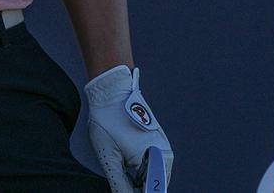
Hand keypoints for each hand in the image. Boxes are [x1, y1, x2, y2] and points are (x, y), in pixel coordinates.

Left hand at [85, 65, 171, 191]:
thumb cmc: (108, 119)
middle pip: (153, 185)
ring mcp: (163, 148)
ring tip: (119, 168)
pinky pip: (151, 165)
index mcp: (157, 158)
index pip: (153, 191)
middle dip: (137, 188)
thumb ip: (119, 182)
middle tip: (119, 179)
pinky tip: (124, 164)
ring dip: (138, 180)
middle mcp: (165, 155)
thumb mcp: (108, 155)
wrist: (112, 91)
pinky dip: (139, 170)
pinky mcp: (158, 143)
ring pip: (152, 176)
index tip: (123, 190)